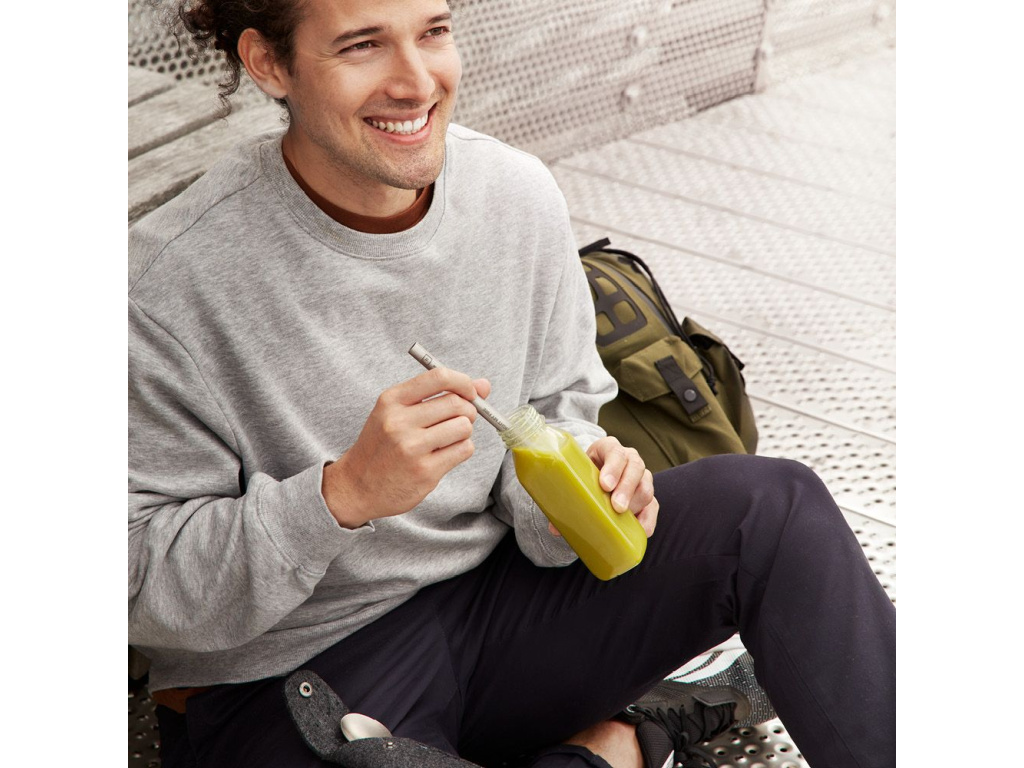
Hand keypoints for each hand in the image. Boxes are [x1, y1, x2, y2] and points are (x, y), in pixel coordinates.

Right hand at [322, 368, 490, 527]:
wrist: (357, 486)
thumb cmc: (383, 445)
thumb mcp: (398, 412)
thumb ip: (439, 395)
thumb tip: (484, 385)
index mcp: (391, 400)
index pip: (438, 377)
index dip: (464, 382)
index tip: (471, 391)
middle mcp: (399, 421)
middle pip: (457, 403)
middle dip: (468, 410)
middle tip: (458, 420)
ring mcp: (412, 448)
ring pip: (464, 427)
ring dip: (463, 432)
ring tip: (446, 439)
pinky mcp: (425, 472)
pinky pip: (464, 450)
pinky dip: (461, 450)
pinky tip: (444, 454)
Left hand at [547, 436, 657, 538]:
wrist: (594, 476)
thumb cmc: (582, 475)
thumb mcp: (575, 476)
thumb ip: (565, 496)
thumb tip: (554, 528)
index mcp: (608, 448)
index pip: (615, 452)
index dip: (613, 467)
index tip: (604, 485)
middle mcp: (629, 459)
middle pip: (635, 468)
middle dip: (626, 488)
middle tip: (616, 506)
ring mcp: (641, 477)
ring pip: (646, 486)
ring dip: (635, 503)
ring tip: (623, 517)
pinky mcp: (647, 495)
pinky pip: (652, 506)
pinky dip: (647, 519)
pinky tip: (641, 531)